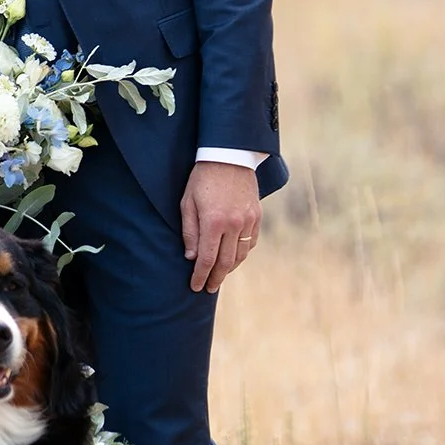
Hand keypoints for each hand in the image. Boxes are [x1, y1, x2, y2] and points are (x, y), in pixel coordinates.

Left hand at [179, 161, 260, 293]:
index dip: (200, 276)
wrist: (229, 156)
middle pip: (225, 262)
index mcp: (213, 222)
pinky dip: (242, 253)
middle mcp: (233, 225)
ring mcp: (248, 221)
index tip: (195, 287)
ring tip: (220, 276)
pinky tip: (234, 258)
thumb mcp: (187, 203)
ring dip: (230, 269)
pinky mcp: (257, 216)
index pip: (206, 259)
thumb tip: (191, 257)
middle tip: (208, 288)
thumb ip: (189, 231)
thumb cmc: (202, 178)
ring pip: (240, 255)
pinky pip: (251, 243)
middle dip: (216, 278)